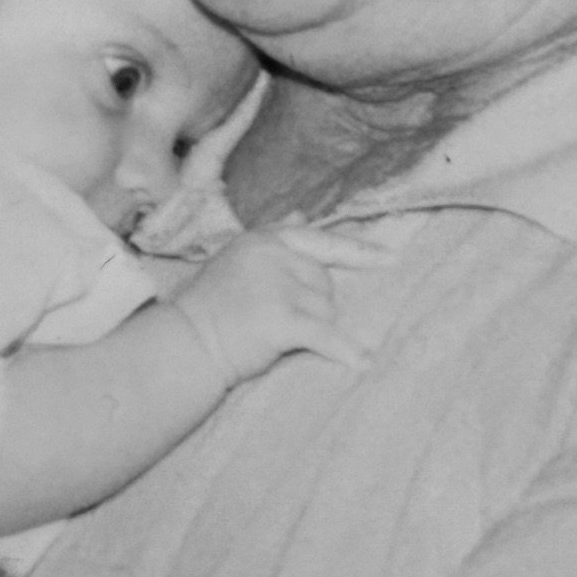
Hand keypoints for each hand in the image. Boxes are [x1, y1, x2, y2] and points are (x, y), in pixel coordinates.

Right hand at [165, 222, 381, 386]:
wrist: (184, 344)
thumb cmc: (211, 308)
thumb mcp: (239, 259)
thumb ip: (274, 241)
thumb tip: (303, 213)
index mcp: (264, 239)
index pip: (320, 241)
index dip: (358, 251)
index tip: (392, 258)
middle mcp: (273, 255)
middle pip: (325, 282)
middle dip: (314, 305)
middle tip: (274, 322)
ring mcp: (278, 285)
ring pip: (326, 309)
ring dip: (313, 327)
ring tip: (273, 338)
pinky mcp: (282, 318)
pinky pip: (325, 335)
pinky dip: (345, 351)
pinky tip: (363, 363)